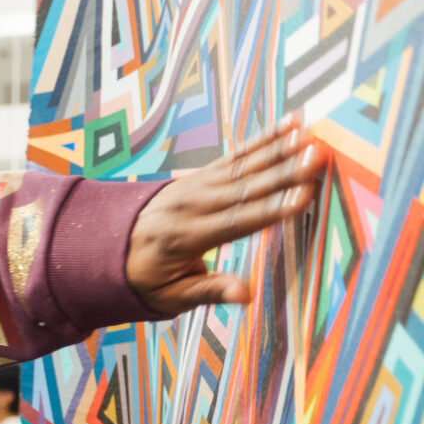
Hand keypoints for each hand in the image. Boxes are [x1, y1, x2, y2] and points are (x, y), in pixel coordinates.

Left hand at [126, 119, 326, 312]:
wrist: (106, 247)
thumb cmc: (145, 278)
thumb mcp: (169, 296)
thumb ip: (208, 292)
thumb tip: (245, 295)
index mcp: (185, 237)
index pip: (235, 222)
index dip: (270, 210)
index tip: (302, 198)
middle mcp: (192, 205)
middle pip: (245, 188)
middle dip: (284, 173)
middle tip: (317, 157)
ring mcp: (196, 186)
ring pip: (243, 166)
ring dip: (280, 150)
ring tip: (311, 136)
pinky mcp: (201, 176)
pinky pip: (236, 155)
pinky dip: (264, 140)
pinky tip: (291, 126)